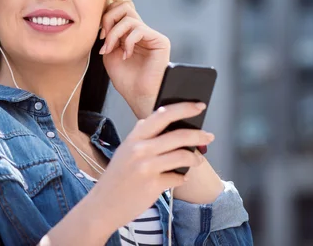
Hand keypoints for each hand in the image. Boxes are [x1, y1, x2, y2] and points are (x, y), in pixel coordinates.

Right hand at [87, 102, 214, 233]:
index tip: (198, 106)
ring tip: (198, 161)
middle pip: (178, 135)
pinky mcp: (153, 185)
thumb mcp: (125, 151)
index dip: (184, 108)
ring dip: (195, 159)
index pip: (162, 114)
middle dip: (199, 135)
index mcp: (134, 137)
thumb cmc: (117, 178)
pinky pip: (178, 177)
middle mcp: (140, 149)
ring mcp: (146, 167)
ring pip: (183, 156)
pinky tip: (181, 178)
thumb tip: (166, 119)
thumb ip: (143, 136)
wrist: (103, 205)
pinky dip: (183, 178)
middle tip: (209, 136)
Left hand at [99, 0, 169, 118]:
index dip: (106, 17)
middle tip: (105, 37)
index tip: (101, 37)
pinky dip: (128, 42)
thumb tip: (105, 18)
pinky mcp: (159, 40)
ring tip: (112, 50)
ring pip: (129, 18)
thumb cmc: (126, 79)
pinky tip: (127, 55)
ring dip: (114, 34)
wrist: (139, 96)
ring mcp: (150, 35)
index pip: (118, 10)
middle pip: (125, 5)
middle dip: (109, 19)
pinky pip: (139, 29)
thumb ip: (108, 35)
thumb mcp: (109, 54)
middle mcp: (140, 31)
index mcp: (129, 33)